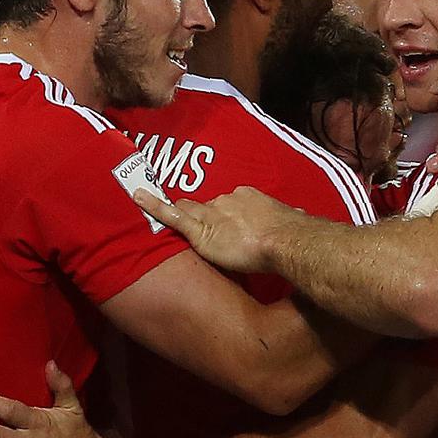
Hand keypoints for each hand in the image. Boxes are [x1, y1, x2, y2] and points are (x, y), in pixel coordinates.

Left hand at [133, 187, 293, 273]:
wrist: (284, 241)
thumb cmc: (291, 232)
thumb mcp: (292, 218)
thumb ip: (291, 216)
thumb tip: (300, 215)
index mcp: (247, 197)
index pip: (229, 203)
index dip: (224, 214)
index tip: (224, 221)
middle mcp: (226, 201)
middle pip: (206, 206)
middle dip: (201, 214)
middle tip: (196, 226)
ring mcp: (212, 214)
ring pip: (188, 210)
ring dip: (178, 213)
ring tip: (155, 206)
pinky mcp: (200, 230)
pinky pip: (172, 215)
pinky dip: (153, 205)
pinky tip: (137, 197)